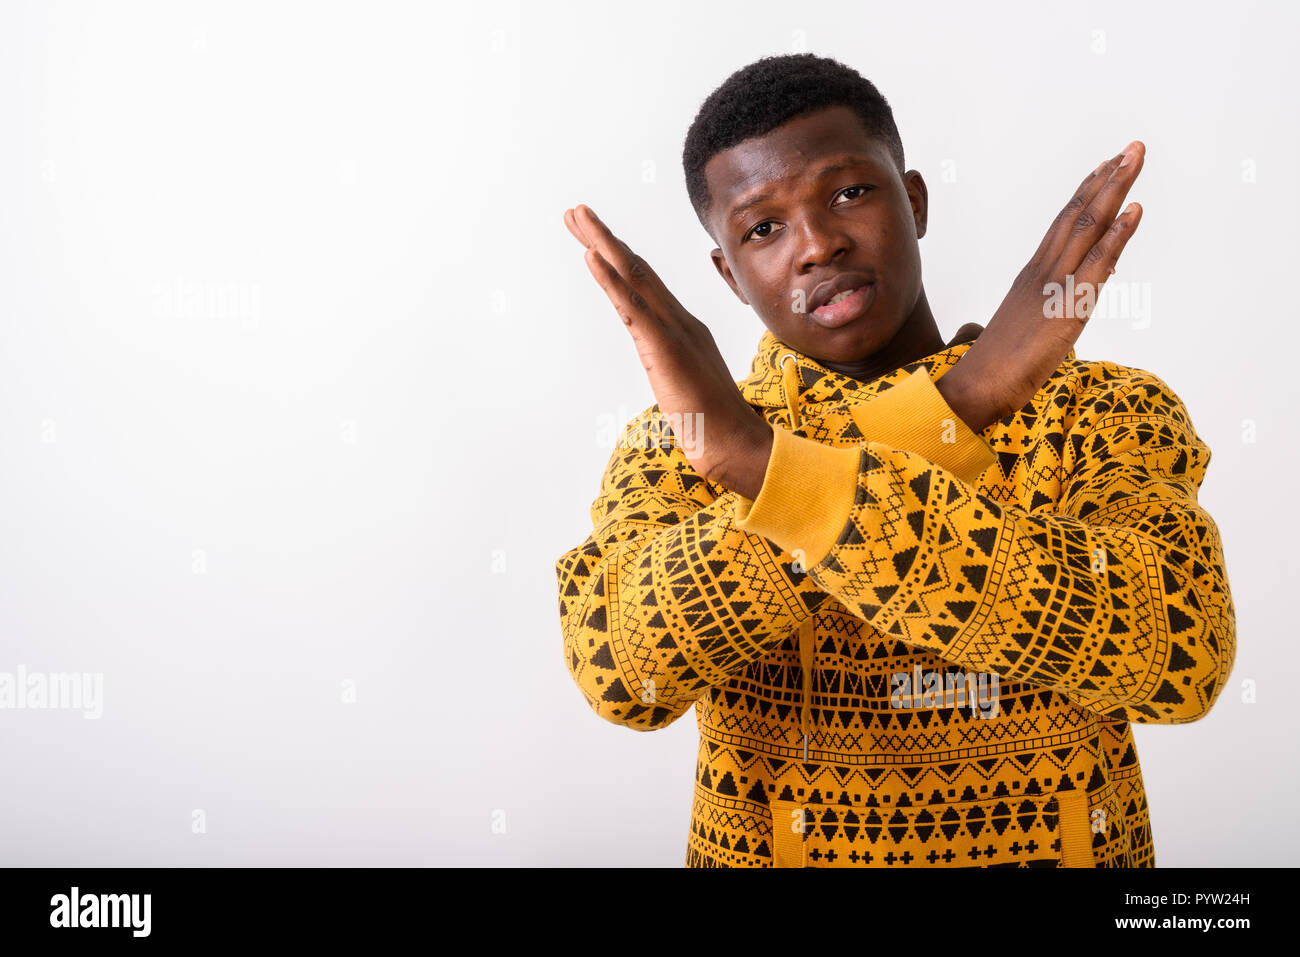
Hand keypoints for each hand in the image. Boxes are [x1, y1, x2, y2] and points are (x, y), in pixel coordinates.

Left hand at [564, 204, 773, 498]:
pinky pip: (631, 307)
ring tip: (576, 216)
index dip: (621, 257)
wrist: (738, 445)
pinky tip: (590, 256)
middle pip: (636, 269)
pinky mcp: (662, 349)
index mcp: (684, 329)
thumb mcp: (688, 388)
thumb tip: (666, 370)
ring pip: (632, 277)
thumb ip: (675, 370)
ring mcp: (672, 332)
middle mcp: (679, 321)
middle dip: (604, 237)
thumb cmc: (716, 426)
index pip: (647, 285)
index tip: (596, 237)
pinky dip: (610, 279)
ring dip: (601, 243)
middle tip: (575, 211)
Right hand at [939, 141, 1145, 431]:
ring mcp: (1055, 286)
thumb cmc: (995, 369)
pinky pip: (1097, 264)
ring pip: (1088, 227)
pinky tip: (1135, 210)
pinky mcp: (1068, 308)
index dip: (1087, 194)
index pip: (1064, 226)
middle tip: (1131, 147)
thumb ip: (1038, 314)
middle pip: (1077, 215)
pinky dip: (1118, 235)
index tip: (1106, 167)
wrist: (978, 387)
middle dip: (1106, 179)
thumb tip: (1055, 311)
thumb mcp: (1023, 332)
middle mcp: (1043, 272)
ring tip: (1134, 159)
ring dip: (1114, 191)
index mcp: (1033, 277)